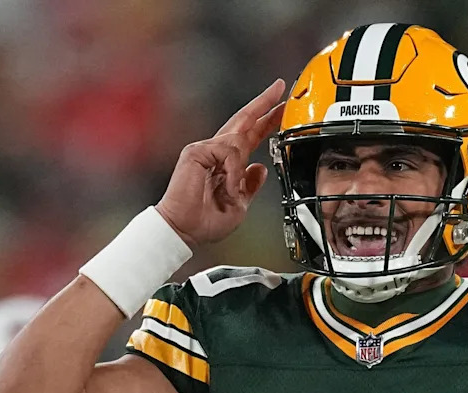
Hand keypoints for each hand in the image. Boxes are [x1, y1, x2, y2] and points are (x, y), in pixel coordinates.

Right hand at [156, 79, 285, 247]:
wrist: (184, 230)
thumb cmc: (206, 221)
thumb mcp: (240, 204)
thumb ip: (250, 184)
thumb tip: (259, 168)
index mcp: (229, 163)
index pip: (252, 135)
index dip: (267, 120)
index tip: (283, 107)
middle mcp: (217, 151)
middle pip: (244, 120)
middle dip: (264, 104)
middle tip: (281, 88)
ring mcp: (205, 149)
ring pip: (237, 141)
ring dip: (239, 169)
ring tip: (232, 193)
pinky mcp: (196, 152)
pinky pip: (227, 153)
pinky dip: (232, 171)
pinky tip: (227, 188)